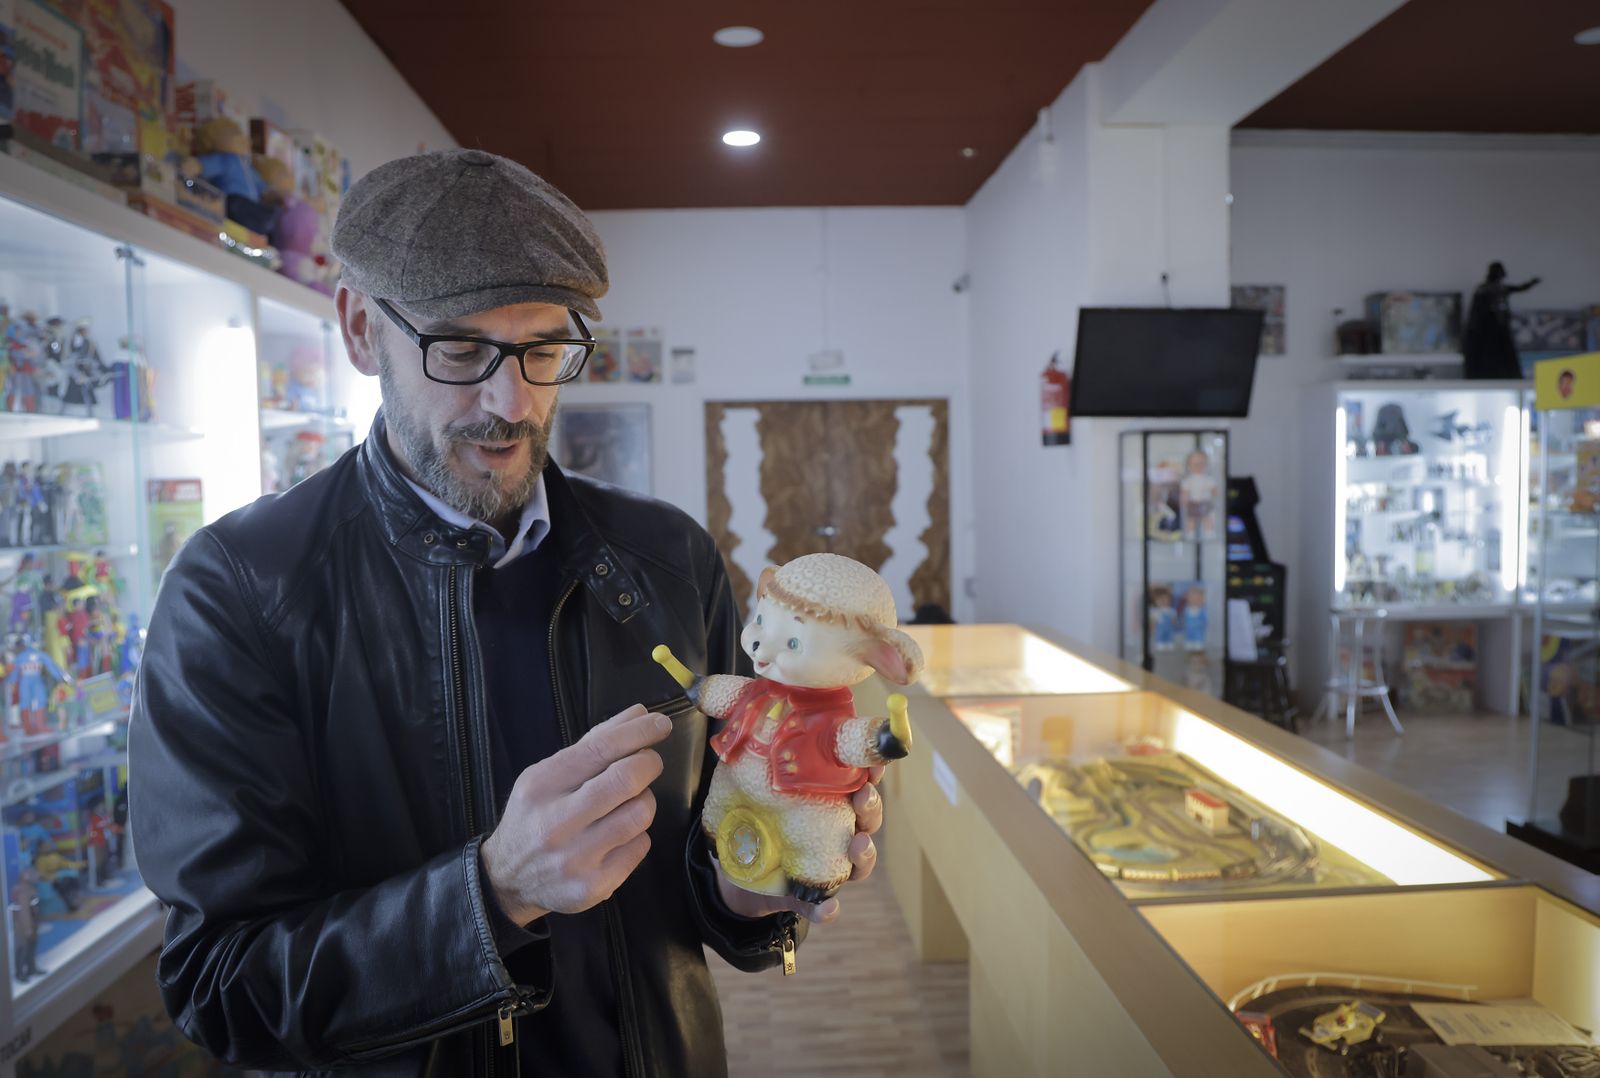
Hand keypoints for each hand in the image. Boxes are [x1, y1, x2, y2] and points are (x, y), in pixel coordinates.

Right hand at [482, 703, 669, 924]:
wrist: (508, 878)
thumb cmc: (536, 816)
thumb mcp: (549, 775)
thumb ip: (593, 744)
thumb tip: (639, 714)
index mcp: (541, 786)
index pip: (601, 749)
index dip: (639, 732)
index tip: (660, 724)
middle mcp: (555, 823)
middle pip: (626, 780)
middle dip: (649, 763)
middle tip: (649, 762)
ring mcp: (576, 859)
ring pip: (640, 813)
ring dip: (644, 800)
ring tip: (627, 802)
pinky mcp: (595, 886)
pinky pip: (641, 846)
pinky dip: (638, 834)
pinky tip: (618, 835)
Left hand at [714, 765, 885, 925]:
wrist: (732, 868)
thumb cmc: (750, 816)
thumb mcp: (748, 783)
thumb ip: (754, 760)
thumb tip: (750, 725)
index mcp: (826, 801)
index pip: (858, 782)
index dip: (871, 772)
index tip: (873, 762)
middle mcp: (834, 832)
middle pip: (867, 819)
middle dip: (871, 807)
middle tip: (861, 796)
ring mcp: (825, 866)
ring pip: (859, 862)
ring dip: (864, 854)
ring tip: (857, 844)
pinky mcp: (806, 897)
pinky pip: (822, 907)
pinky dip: (827, 910)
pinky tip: (829, 908)